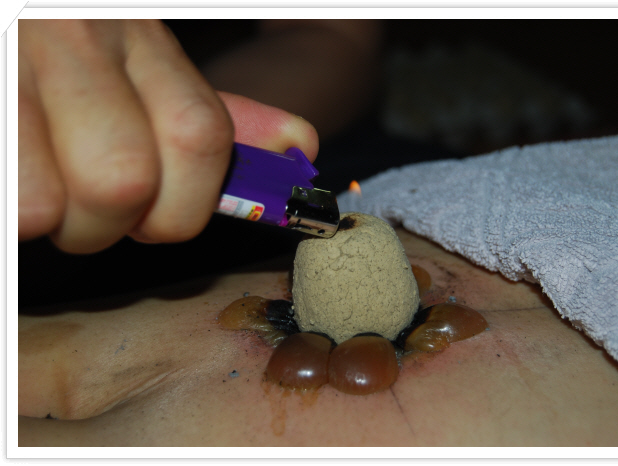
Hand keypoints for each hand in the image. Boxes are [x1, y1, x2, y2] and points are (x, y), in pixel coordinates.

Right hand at [18, 19, 317, 253]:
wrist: (13, 14)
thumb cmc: (68, 48)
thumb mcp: (142, 63)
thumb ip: (210, 109)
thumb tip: (298, 144)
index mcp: (141, 38)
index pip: (200, 137)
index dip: (184, 207)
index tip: (155, 218)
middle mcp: (78, 39)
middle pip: (125, 181)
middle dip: (110, 227)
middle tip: (86, 211)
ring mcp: (12, 64)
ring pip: (49, 204)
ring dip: (51, 223)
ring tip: (40, 192)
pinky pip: (9, 203)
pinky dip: (15, 213)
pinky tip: (17, 179)